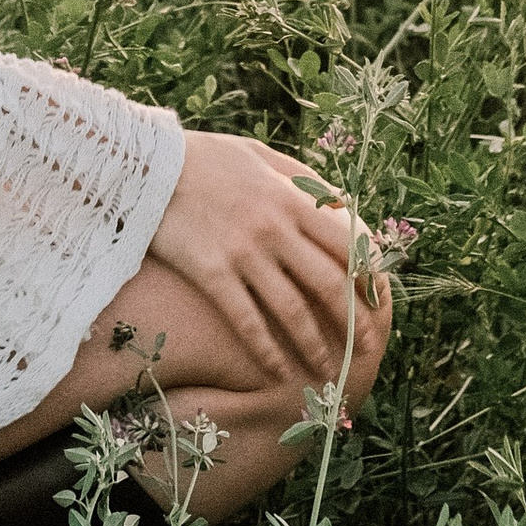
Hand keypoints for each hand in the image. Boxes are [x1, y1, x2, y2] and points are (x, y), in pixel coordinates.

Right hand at [147, 129, 367, 391]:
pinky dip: (265, 350)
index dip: (368, 276)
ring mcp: (243, 253)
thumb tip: (338, 203)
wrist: (146, 164)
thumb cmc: (204, 156)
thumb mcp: (259, 153)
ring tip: (328, 372)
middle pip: (328, 284)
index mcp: (291, 198)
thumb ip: (299, 177)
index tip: (379, 302)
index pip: (347, 244)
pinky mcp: (211, 273)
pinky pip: (246, 320)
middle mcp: (275, 228)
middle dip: (355, 321)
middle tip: (368, 348)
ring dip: (315, 345)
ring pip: (292, 309)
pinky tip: (277, 371)